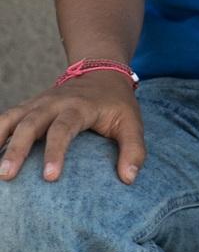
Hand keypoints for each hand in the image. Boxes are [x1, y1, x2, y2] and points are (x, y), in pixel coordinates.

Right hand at [0, 72, 144, 183]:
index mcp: (79, 107)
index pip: (63, 130)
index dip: (56, 153)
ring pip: (11, 119)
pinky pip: (6, 118)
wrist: (100, 72)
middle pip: (30, 124)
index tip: (50, 177)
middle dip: (17, 150)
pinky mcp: (28, 107)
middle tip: (6, 175)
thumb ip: (134, 151)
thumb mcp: (133, 124)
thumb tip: (128, 180)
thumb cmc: (118, 104)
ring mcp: (37, 103)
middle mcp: (53, 103)